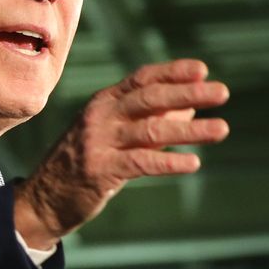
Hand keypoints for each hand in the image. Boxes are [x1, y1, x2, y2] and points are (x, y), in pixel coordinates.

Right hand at [14, 59, 229, 245]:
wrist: (45, 199)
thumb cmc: (86, 164)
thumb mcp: (116, 135)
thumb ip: (150, 119)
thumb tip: (191, 103)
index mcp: (105, 102)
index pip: (143, 79)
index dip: (174, 72)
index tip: (204, 70)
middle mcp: (100, 116)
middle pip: (150, 98)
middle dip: (189, 93)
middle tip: (223, 93)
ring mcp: (98, 142)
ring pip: (151, 130)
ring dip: (191, 129)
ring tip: (221, 130)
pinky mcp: (99, 170)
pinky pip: (141, 162)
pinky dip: (169, 161)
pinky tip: (193, 163)